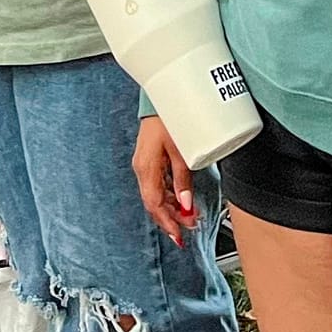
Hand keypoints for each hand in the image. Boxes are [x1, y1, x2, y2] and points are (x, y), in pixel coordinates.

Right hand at [132, 116, 197, 247]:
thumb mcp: (180, 151)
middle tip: (190, 227)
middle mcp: (142, 168)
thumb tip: (186, 206)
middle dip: (172, 217)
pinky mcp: (150, 157)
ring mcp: (144, 163)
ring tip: (190, 214)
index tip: (179, 236)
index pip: (154, 204)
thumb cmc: (169, 118)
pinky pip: (157, 183)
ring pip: (156, 194)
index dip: (167, 223)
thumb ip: (183, 179)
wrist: (162, 96)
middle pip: (154, 202)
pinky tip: (181, 196)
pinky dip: (169, 193)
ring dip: (172, 206)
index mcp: (146, 168)